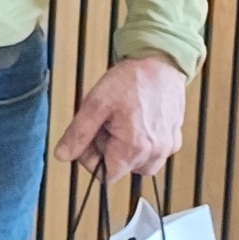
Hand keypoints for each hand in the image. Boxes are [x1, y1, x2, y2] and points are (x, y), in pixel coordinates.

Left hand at [53, 54, 187, 179]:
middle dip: (108, 152)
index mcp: (134, 147)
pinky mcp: (175, 139)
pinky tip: (136, 122)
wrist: (160, 64)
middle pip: (121, 169)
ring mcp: (168, 147)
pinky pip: (154, 154)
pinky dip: (142, 145)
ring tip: (121, 124)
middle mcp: (156, 152)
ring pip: (138, 165)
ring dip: (125, 151)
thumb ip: (78, 134)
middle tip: (105, 124)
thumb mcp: (94, 104)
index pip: (106, 176)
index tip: (90, 137)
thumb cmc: (129, 81)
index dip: (92, 160)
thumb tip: (63, 156)